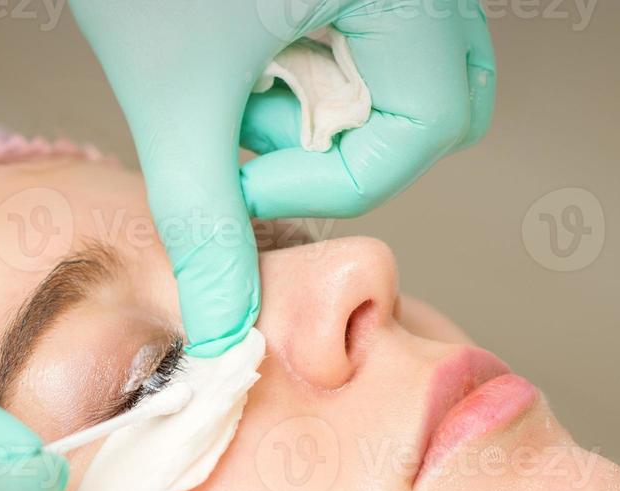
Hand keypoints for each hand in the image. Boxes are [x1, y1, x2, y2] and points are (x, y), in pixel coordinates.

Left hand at [71, 0, 494, 354]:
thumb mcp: (174, 98)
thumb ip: (206, 224)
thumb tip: (226, 332)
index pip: (426, 127)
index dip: (328, 180)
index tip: (243, 174)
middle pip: (445, 97)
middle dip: (343, 141)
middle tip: (256, 131)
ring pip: (408, 67)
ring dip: (322, 103)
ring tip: (236, 81)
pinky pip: (370, 29)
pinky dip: (308, 63)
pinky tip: (239, 49)